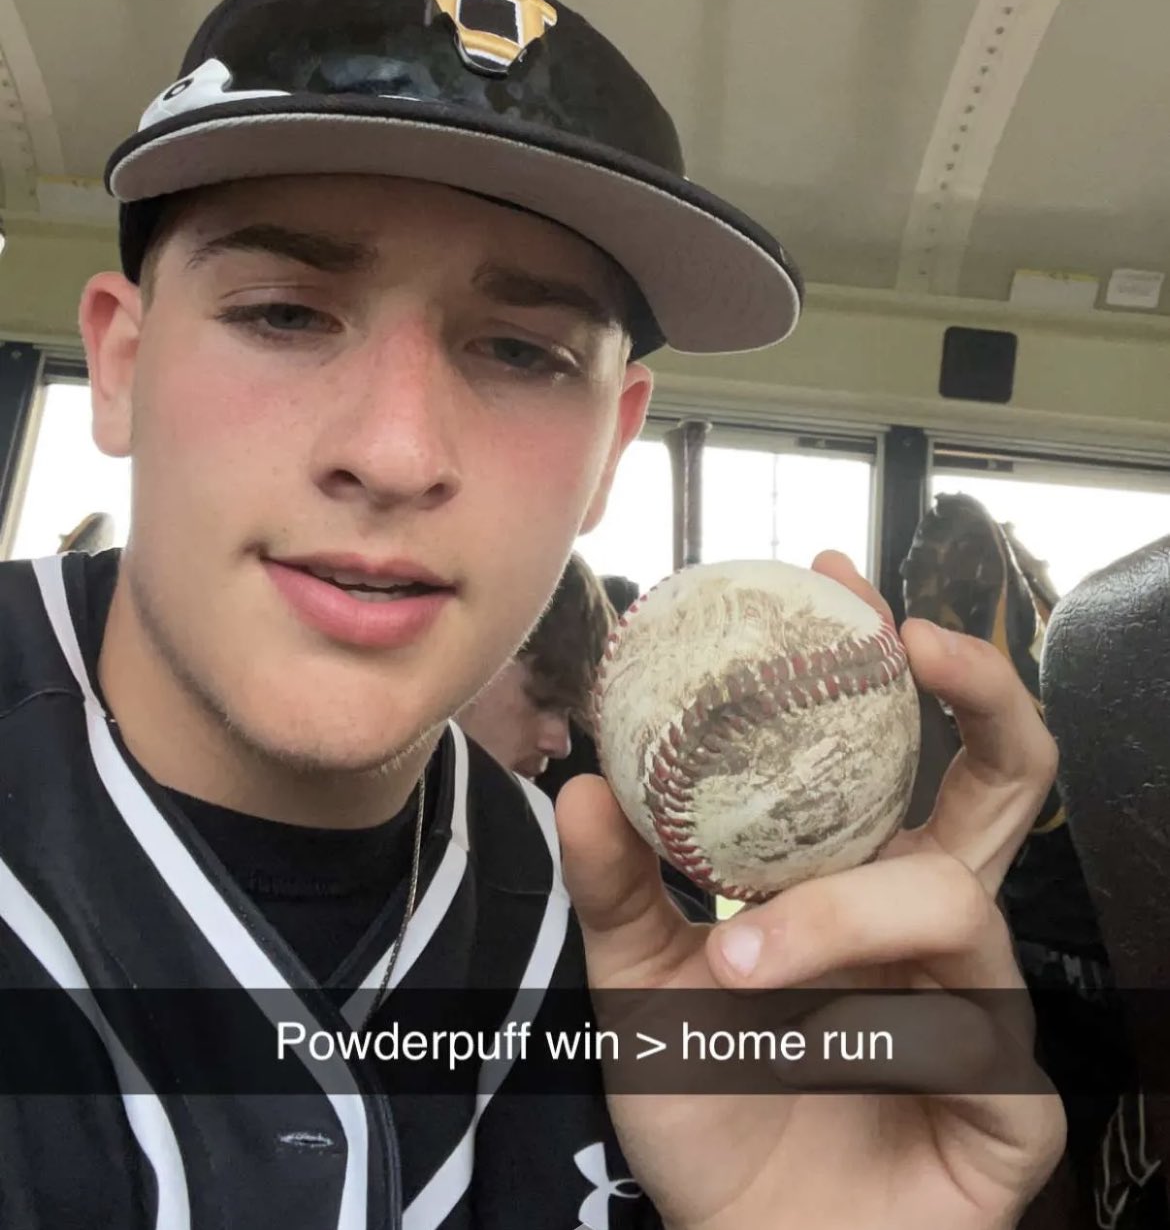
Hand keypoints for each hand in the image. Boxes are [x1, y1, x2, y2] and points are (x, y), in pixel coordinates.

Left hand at [555, 551, 1064, 1229]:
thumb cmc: (713, 1117)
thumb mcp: (640, 991)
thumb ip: (619, 891)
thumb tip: (580, 781)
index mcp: (858, 874)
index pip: (893, 740)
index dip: (880, 655)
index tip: (830, 580)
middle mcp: (929, 917)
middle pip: (1006, 773)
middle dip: (980, 687)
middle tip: (909, 641)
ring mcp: (979, 995)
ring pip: (956, 888)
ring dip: (839, 909)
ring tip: (736, 961)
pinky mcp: (1009, 1089)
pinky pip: (972, 1021)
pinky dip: (868, 1018)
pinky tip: (802, 1044)